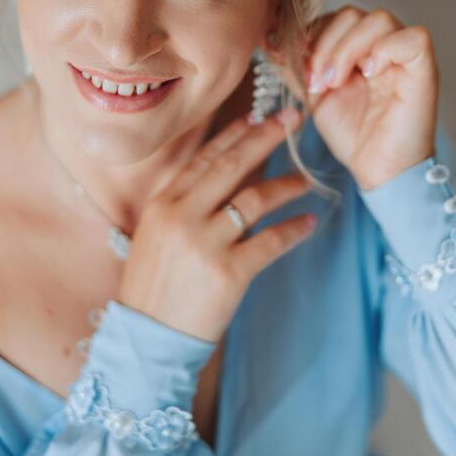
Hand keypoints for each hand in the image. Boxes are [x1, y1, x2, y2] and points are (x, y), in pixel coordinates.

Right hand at [117, 111, 315, 341]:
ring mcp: (206, 243)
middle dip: (265, 137)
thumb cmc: (151, 289)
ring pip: (256, 199)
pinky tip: (309, 223)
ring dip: (286, 185)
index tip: (257, 115)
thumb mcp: (155, 236)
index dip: (234, 134)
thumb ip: (182, 207)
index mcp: (163, 203)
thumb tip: (220, 180)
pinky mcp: (229, 272)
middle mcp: (183, 215)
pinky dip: (294, 230)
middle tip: (292, 119)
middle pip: (232, 166)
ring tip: (306, 181)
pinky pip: (270, 242)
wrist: (146, 339)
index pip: (205, 158)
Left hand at [292, 5, 439, 190]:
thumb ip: (297, 67)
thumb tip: (270, 42)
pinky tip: (370, 74)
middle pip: (352, 14)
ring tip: (336, 82)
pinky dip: (386, 50)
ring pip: (378, 20)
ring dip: (347, 49)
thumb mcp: (314, 95)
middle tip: (318, 81)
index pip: (332, 18)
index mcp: (357, 48)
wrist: (378, 170)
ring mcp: (404, 55)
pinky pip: (413, 37)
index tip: (296, 67)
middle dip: (325, 45)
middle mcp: (382, 45)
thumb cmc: (352, 135)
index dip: (310, 36)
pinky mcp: (424, 68)